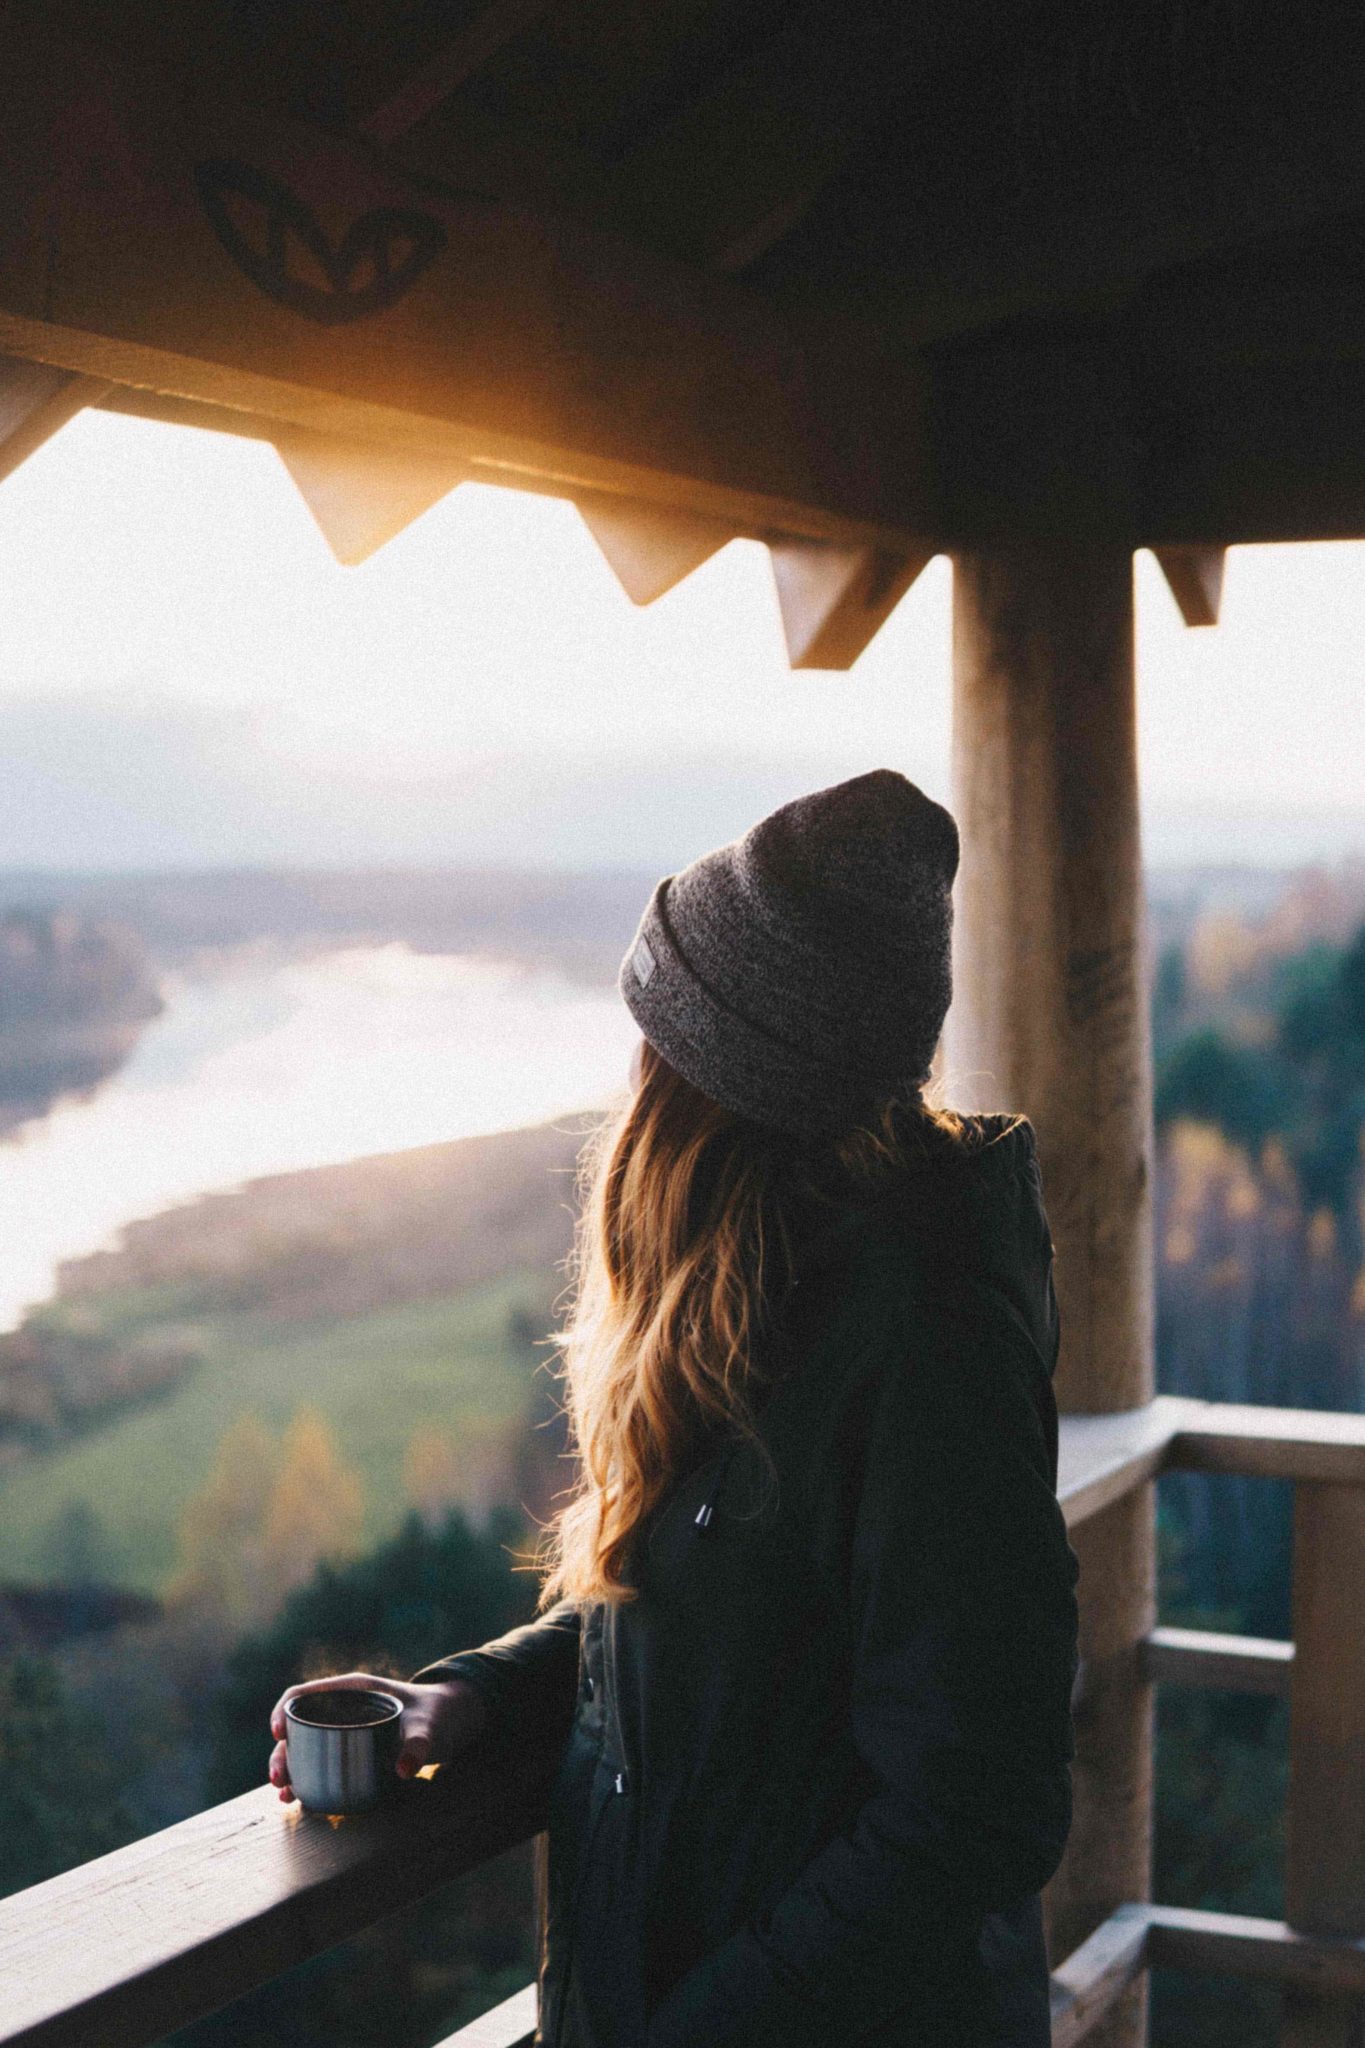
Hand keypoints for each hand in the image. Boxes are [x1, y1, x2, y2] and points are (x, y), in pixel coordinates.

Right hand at [268, 1671, 490, 1802]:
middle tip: (279, 1779)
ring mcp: (345, 1730)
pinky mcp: (351, 1751)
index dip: (284, 1710)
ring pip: (305, 1747)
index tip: (278, 1733)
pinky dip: (306, 1778)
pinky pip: (319, 1762)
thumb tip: (403, 1769)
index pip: (304, 1694)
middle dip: (282, 1752)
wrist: (453, 1722)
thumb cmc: (439, 1714)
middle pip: (299, 1726)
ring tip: (284, 1795)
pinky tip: (298, 1799)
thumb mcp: (429, 1726)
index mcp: (353, 1690)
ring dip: (290, 1769)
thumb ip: (419, 1745)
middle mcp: (343, 1709)